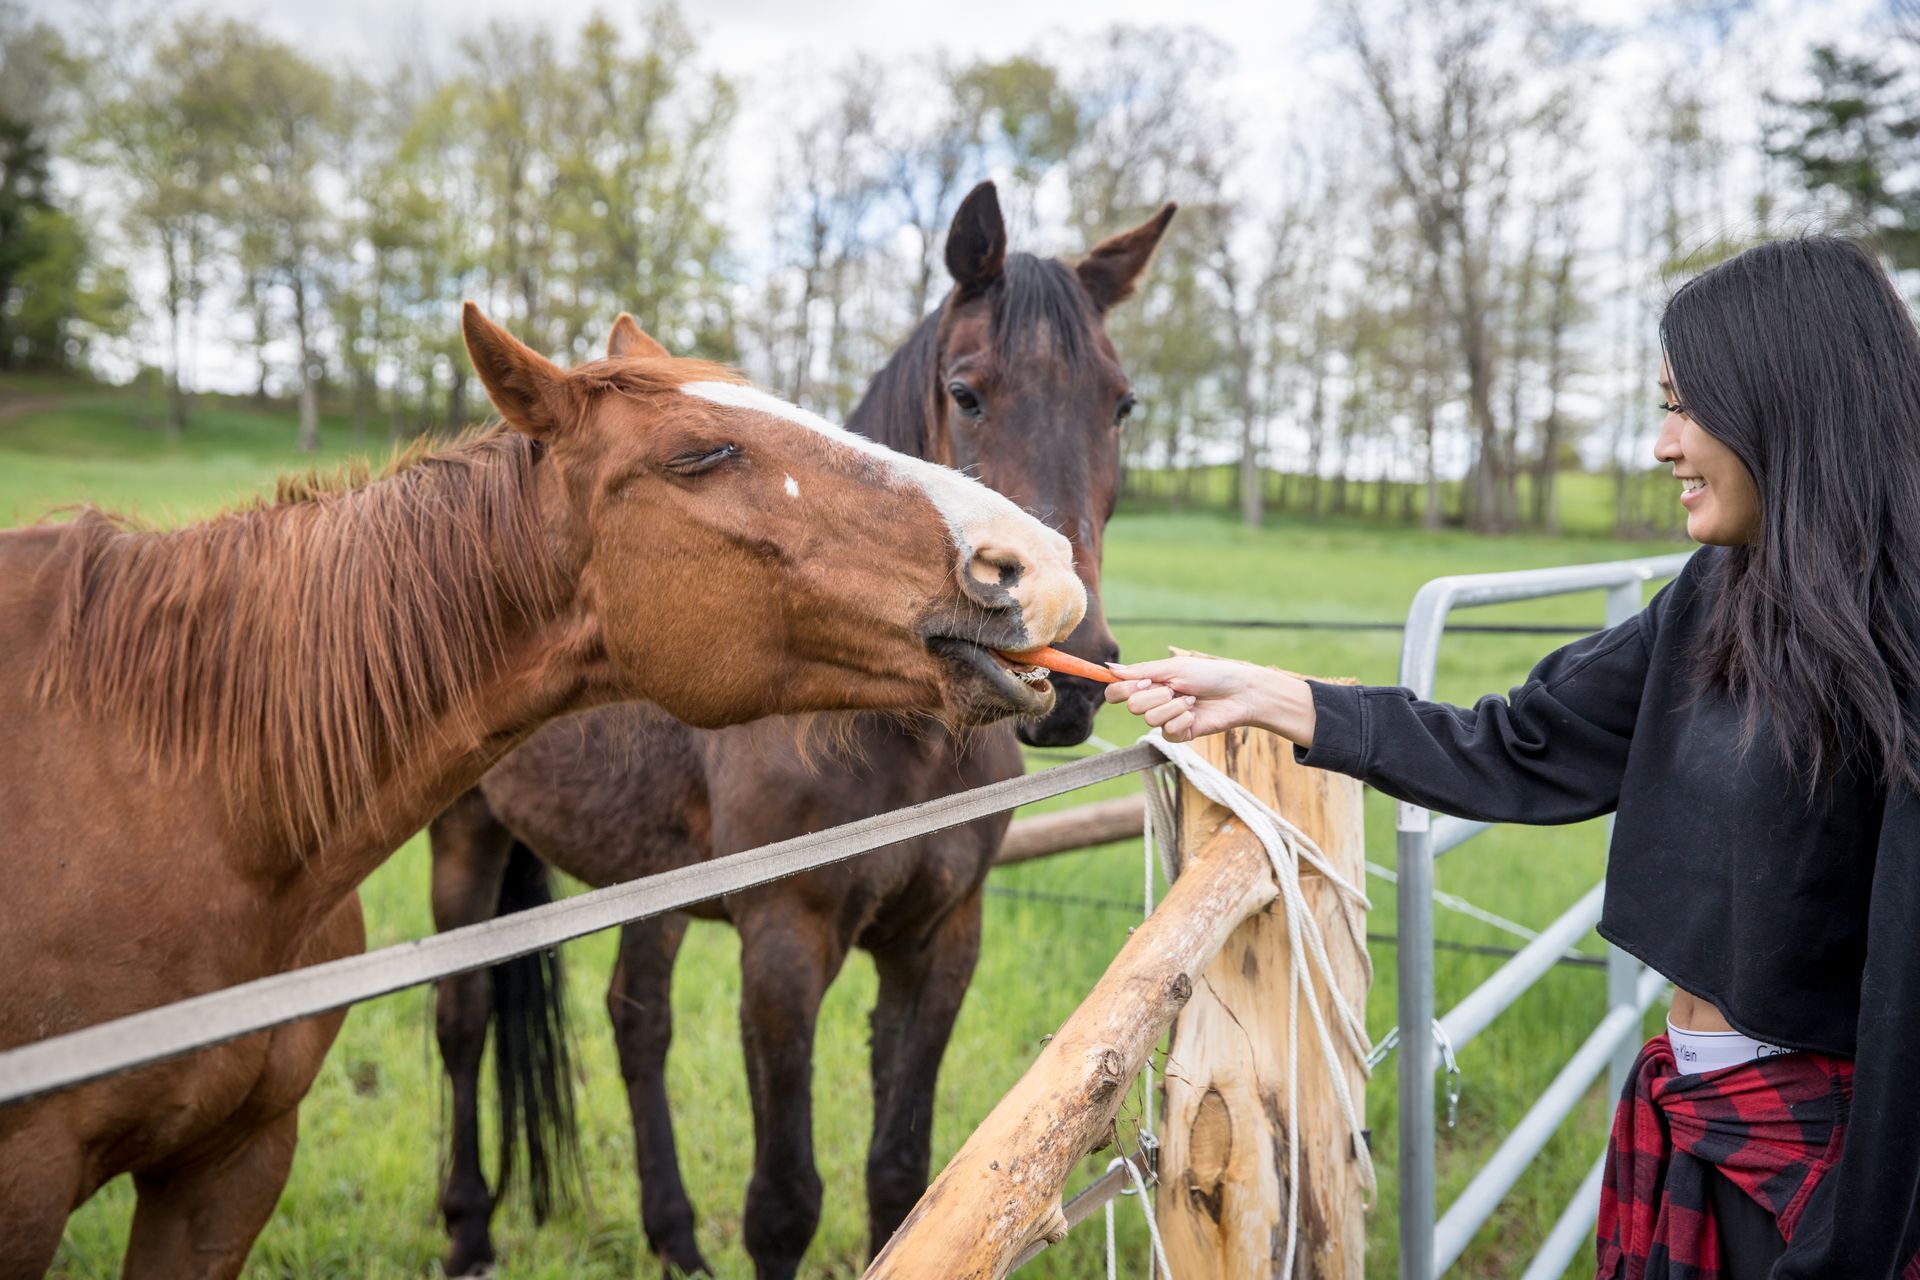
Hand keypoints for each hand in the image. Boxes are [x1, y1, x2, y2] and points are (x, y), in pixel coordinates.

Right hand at [1102, 656, 1312, 744]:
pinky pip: (1167, 731)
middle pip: (1133, 706)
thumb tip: (1109, 667)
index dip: (1123, 690)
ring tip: (1191, 700)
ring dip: (1174, 706)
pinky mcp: (1178, 735)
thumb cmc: (1210, 674)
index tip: (1144, 682)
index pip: (1117, 692)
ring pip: (1150, 719)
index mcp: (1149, 684)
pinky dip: (1182, 719)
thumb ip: (1140, 671)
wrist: (1240, 692)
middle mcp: (1153, 702)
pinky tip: (1195, 714)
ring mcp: (1165, 720)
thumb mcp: (1173, 668)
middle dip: (1155, 695)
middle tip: (1175, 688)